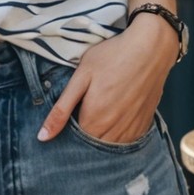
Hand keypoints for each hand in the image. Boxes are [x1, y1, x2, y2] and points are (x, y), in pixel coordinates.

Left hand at [36, 15, 176, 144]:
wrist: (151, 47)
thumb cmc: (113, 57)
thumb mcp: (81, 77)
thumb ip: (61, 109)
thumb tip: (42, 137)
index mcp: (94, 120)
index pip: (74, 143)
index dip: (67, 134)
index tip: (67, 119)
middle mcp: (114, 130)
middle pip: (92, 147)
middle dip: (83, 138)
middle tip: (83, 112)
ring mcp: (131, 129)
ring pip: (110, 147)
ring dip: (101, 138)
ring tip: (98, 116)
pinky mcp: (145, 124)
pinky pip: (128, 142)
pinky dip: (118, 136)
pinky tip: (115, 119)